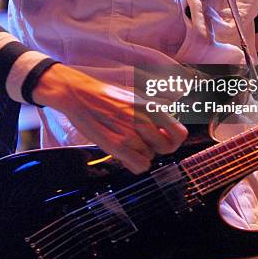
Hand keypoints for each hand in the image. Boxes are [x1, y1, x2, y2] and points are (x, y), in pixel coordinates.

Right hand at [33, 64, 187, 173]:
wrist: (77, 93)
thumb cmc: (103, 93)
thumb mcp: (134, 95)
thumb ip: (152, 110)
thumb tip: (165, 124)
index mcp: (150, 106)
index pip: (180, 133)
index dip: (174, 139)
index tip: (165, 138)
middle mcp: (144, 121)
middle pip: (166, 148)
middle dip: (157, 147)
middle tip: (143, 141)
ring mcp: (130, 134)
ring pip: (150, 157)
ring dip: (141, 153)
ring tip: (127, 142)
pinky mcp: (116, 145)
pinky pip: (140, 166)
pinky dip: (134, 163)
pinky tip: (124, 153)